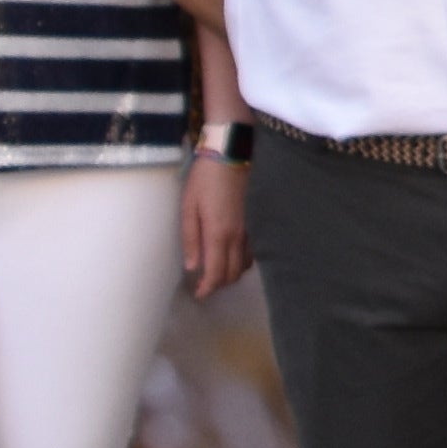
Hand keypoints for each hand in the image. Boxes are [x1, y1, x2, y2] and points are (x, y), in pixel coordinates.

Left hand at [181, 150, 250, 296]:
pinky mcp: (257, 222)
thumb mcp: (189, 206)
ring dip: (231, 273)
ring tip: (217, 271)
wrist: (232, 154)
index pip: (216, 273)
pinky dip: (241, 261)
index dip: (208, 288)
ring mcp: (251, 230)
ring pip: (245, 265)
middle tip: (205, 284)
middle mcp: (239, 237)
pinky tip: (231, 255)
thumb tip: (192, 266)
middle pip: (233, 274)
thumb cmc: (205, 179)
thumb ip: (190, 238)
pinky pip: (252, 252)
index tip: (198, 294)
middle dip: (219, 284)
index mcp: (219, 234)